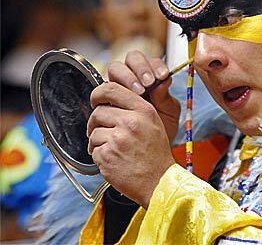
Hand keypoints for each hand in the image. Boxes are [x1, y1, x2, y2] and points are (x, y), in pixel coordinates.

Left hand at [87, 82, 174, 207]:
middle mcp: (131, 122)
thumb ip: (133, 108)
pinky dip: (99, 156)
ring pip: (93, 132)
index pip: (111, 89)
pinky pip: (93, 150)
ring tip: (113, 150)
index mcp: (143, 110)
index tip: (96, 100)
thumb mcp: (152, 123)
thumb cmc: (155, 154)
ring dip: (98, 142)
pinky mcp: (107, 155)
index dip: (98, 93)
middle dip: (96, 123)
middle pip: (98, 112)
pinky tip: (113, 160)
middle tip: (104, 133)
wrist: (159, 181)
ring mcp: (118, 139)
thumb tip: (108, 100)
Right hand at [107, 50, 180, 139]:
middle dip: (140, 68)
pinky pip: (104, 88)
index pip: (151, 61)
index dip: (155, 65)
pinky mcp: (105, 98)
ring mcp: (118, 87)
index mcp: (151, 77)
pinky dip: (112, 92)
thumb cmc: (161, 128)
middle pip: (131, 59)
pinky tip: (121, 103)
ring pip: (115, 69)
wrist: (147, 148)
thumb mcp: (169, 113)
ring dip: (127, 77)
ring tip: (137, 92)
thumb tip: (165, 80)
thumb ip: (166, 97)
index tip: (162, 76)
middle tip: (147, 83)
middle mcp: (133, 78)